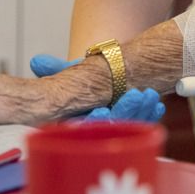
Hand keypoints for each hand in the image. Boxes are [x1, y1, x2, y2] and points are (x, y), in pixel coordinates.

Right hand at [30, 54, 164, 122]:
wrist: (105, 82)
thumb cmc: (83, 83)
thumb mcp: (71, 74)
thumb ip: (55, 69)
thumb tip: (37, 62)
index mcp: (78, 122)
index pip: (85, 126)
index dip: (94, 120)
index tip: (103, 110)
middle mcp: (96, 131)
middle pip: (111, 127)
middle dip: (125, 112)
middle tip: (137, 95)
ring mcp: (116, 131)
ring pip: (130, 127)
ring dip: (142, 111)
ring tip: (150, 94)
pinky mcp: (133, 129)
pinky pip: (143, 126)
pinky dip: (151, 115)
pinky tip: (158, 105)